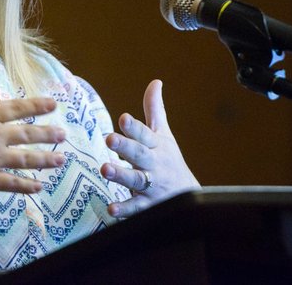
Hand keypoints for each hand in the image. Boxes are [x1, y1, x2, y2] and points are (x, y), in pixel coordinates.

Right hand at [0, 67, 66, 194]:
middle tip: (63, 135)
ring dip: (45, 159)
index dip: (36, 106)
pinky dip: (26, 186)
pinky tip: (39, 187)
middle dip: (47, 134)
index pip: (15, 108)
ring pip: (25, 158)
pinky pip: (12, 183)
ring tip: (61, 160)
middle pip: (27, 134)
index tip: (54, 104)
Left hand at [100, 79, 198, 217]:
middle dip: (125, 146)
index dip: (134, 127)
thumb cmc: (169, 159)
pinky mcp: (148, 205)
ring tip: (104, 169)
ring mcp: (152, 185)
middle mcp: (153, 164)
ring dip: (121, 175)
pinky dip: (125, 209)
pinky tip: (111, 208)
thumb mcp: (163, 134)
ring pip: (136, 179)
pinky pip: (136, 208)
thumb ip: (154, 109)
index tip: (123, 118)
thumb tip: (155, 81)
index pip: (144, 134)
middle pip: (139, 154)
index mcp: (155, 145)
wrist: (187, 196)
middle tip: (109, 139)